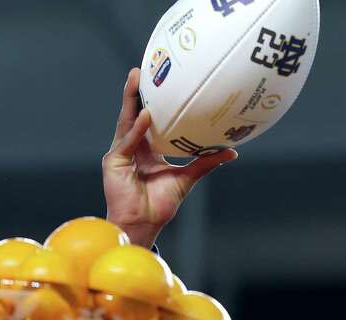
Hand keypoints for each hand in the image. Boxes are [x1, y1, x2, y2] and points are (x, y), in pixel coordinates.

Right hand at [103, 67, 237, 247]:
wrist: (145, 224)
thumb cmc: (160, 204)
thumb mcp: (187, 178)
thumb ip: (206, 163)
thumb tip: (231, 152)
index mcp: (147, 149)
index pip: (149, 120)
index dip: (152, 101)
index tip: (160, 82)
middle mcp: (132, 147)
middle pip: (134, 114)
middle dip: (136, 92)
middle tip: (142, 70)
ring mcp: (121, 152)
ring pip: (126, 121)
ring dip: (131, 100)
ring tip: (137, 80)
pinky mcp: (114, 161)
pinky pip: (127, 141)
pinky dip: (137, 128)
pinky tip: (146, 115)